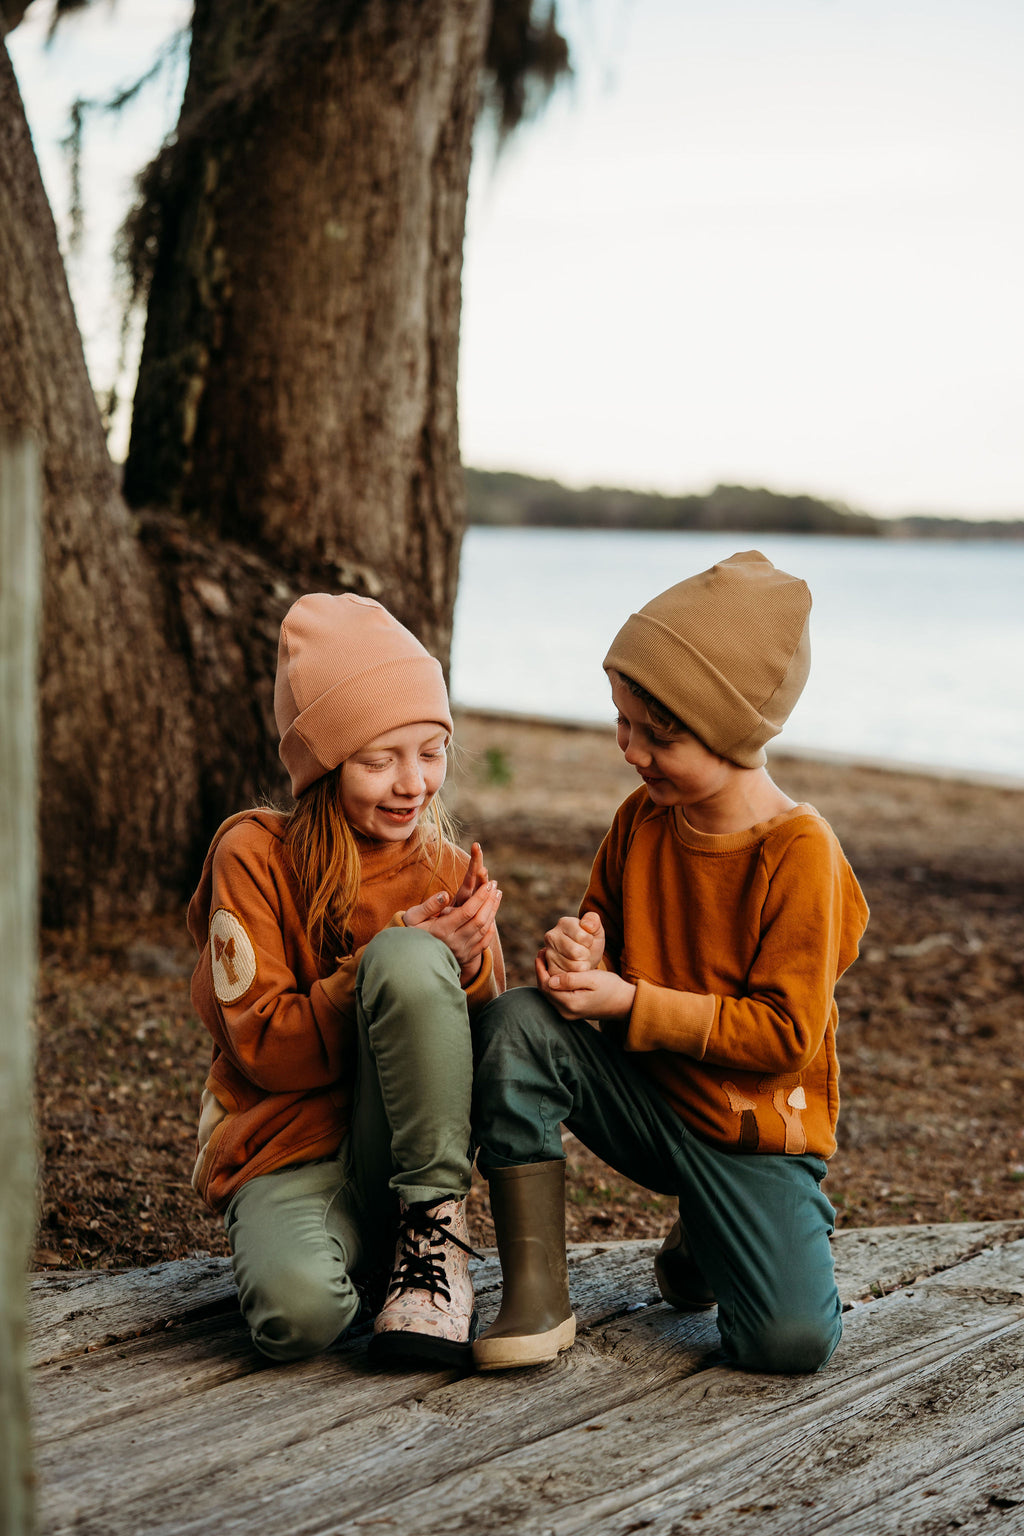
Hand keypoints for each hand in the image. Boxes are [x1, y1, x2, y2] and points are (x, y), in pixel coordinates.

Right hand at [405, 843, 500, 982]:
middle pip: (479, 920)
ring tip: (496, 895)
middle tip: (494, 886)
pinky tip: (492, 915)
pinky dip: (490, 928)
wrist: (411, 957)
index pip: (467, 912)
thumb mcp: (413, 917)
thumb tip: (445, 895)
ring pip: (484, 930)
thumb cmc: (411, 931)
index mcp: (441, 930)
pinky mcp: (466, 957)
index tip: (487, 884)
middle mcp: (454, 942)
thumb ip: (429, 906)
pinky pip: (484, 942)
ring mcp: (462, 951)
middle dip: (489, 901)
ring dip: (492, 911)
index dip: (479, 897)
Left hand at [535, 950, 634, 1021]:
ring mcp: (567, 1014)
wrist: (623, 1002)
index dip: (541, 969)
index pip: (547, 986)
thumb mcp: (592, 979)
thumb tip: (550, 980)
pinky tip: (554, 971)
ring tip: (546, 960)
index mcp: (571, 1004)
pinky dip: (553, 984)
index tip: (541, 953)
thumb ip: (571, 980)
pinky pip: (555, 997)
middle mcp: (566, 1012)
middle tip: (542, 954)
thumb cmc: (610, 987)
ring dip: (545, 977)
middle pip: (545, 991)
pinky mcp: (570, 1012)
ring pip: (549, 994)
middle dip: (541, 972)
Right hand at [542, 910, 604, 974]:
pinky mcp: (549, 969)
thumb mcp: (596, 930)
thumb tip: (587, 925)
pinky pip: (568, 976)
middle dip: (586, 955)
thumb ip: (593, 921)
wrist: (583, 958)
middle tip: (585, 952)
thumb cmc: (590, 942)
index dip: (590, 942)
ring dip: (582, 966)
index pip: (583, 937)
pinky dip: (576, 974)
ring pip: (572, 966)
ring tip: (580, 960)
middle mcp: (551, 936)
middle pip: (577, 953)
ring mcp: (548, 953)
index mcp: (564, 923)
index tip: (588, 941)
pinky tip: (575, 968)